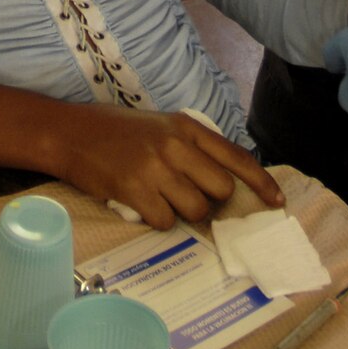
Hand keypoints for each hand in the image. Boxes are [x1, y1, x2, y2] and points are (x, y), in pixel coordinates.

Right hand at [49, 106, 283, 230]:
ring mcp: (155, 167)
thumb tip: (221, 180)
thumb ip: (190, 147)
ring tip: (161, 200)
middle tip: (187, 197)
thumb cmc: (116, 131)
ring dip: (183, 213)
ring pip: (196, 209)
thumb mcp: (160, 126)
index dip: (261, 182)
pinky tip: (142, 205)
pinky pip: (166, 221)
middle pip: (220, 190)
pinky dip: (158, 220)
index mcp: (186, 127)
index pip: (236, 157)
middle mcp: (176, 145)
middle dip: (210, 201)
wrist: (70, 133)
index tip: (277, 202)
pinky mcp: (135, 189)